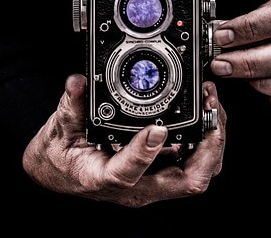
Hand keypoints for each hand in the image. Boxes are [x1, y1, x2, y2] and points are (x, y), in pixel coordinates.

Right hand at [23, 75, 225, 206]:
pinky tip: (205, 113)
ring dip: (212, 141)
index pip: (128, 174)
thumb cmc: (59, 157)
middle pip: (187, 181)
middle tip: (210, 110)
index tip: (157, 128)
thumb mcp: (58, 129)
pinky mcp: (160, 172)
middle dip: (208, 146)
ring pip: (197, 172)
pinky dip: (205, 138)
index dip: (145, 153)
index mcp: (104, 179)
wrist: (59, 173)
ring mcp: (152, 182)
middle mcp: (136, 187)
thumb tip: (78, 83)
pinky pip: (193, 161)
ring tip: (212, 105)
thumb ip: (70, 106)